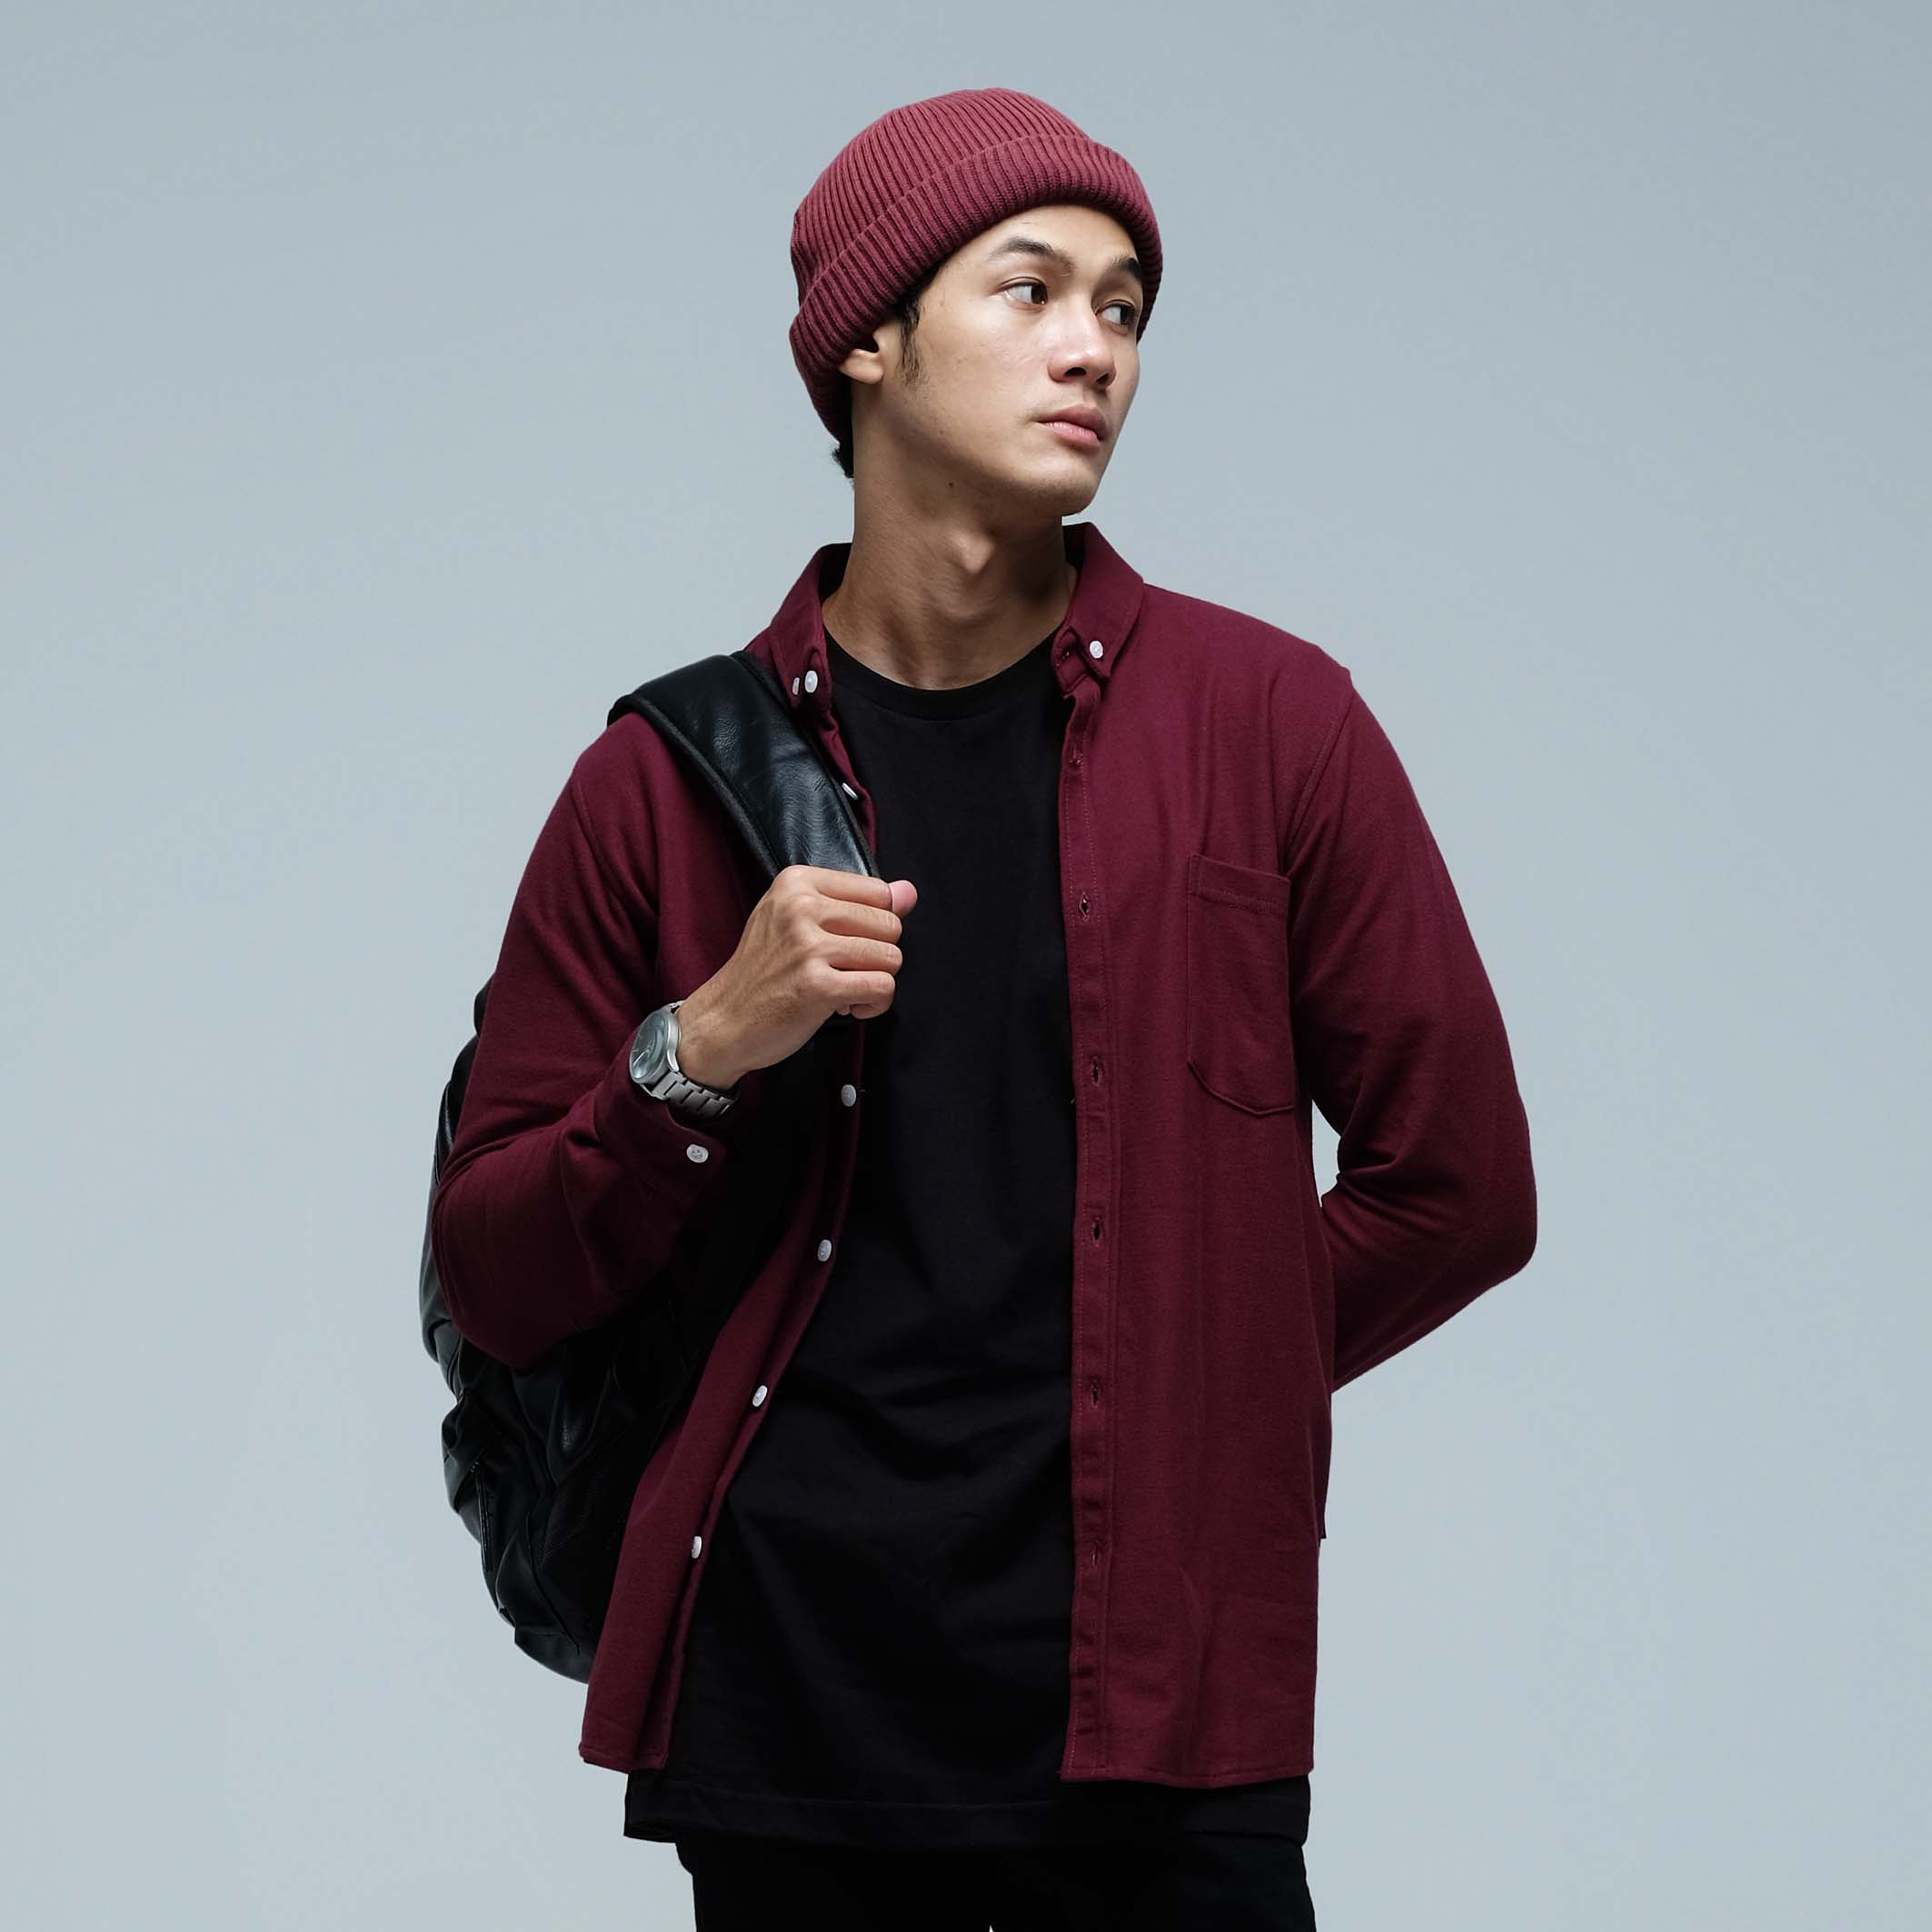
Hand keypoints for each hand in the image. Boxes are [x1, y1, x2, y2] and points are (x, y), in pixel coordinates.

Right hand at [675, 866, 917, 1087]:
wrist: (724, 1019)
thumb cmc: (765, 971)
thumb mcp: (800, 922)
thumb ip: (858, 904)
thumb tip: (909, 892)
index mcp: (797, 882)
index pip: (878, 891)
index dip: (874, 924)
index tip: (845, 943)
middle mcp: (801, 907)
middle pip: (890, 925)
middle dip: (877, 955)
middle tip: (843, 970)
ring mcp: (808, 947)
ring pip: (891, 957)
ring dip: (875, 981)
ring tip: (845, 989)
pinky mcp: (817, 986)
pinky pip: (882, 988)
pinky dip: (874, 1004)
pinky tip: (849, 1007)